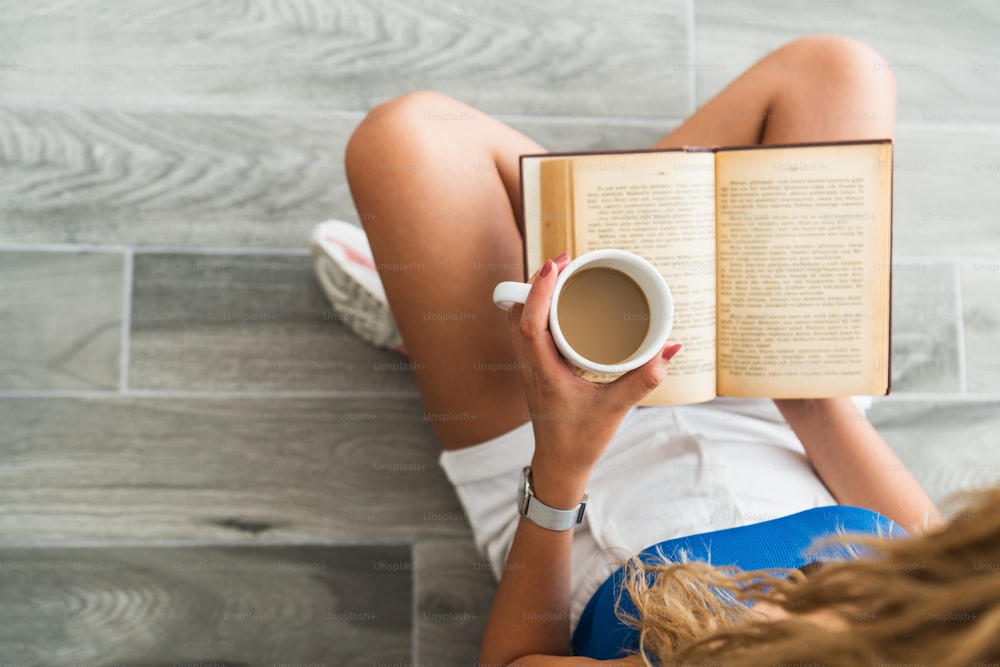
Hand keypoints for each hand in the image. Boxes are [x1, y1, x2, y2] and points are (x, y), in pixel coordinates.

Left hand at [508, 254, 681, 492]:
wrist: (559, 464)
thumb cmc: (582, 439)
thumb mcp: (616, 408)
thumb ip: (644, 379)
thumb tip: (671, 348)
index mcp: (544, 372)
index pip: (530, 323)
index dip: (540, 290)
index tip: (555, 265)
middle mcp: (530, 365)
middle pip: (519, 311)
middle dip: (539, 281)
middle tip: (566, 260)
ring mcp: (528, 366)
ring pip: (518, 319)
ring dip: (535, 293)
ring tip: (561, 274)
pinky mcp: (533, 368)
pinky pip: (525, 329)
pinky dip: (536, 309)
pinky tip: (557, 303)